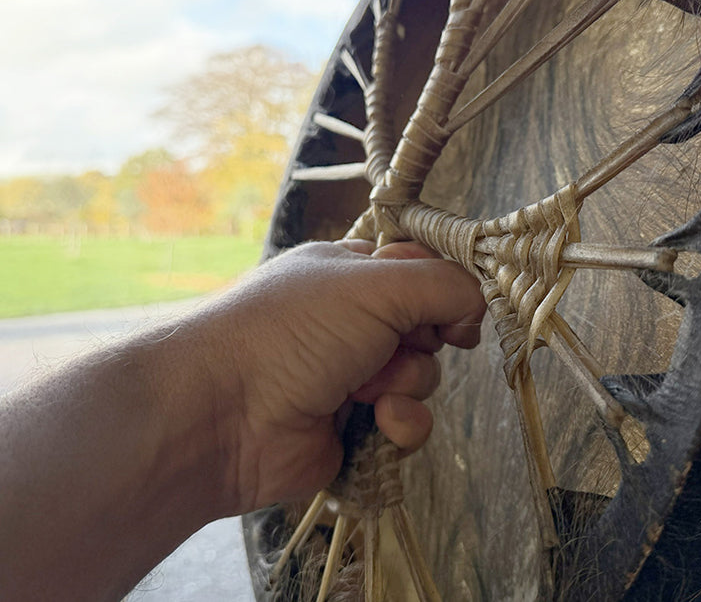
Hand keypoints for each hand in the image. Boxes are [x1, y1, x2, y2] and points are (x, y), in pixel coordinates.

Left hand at [196, 240, 485, 512]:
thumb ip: (441, 285)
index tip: (458, 308)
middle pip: (427, 326)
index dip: (445, 289)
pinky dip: (402, 424)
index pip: (418, 270)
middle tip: (396, 344)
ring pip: (422, 377)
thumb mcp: (374, 285)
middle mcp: (350, 322)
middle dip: (423, 340)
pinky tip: (377, 423)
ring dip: (408, 383)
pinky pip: (408, 424)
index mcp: (347, 273)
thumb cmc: (291, 332)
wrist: (221, 416)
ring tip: (367, 390)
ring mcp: (352, 377)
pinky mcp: (354, 429)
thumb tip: (478, 303)